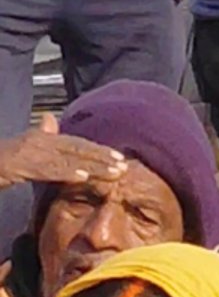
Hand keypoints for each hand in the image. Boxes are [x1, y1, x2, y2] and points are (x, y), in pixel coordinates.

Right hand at [0, 114, 126, 187]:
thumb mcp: (22, 150)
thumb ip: (39, 136)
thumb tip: (50, 119)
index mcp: (39, 139)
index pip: (74, 144)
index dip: (97, 150)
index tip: (120, 158)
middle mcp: (36, 141)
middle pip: (75, 149)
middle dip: (101, 157)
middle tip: (125, 166)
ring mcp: (26, 152)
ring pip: (65, 158)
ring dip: (92, 166)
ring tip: (113, 173)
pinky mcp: (16, 165)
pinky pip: (44, 169)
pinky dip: (65, 173)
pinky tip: (82, 177)